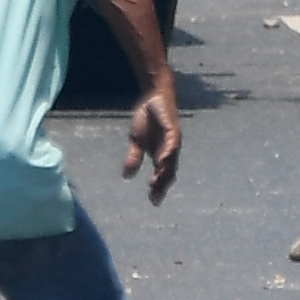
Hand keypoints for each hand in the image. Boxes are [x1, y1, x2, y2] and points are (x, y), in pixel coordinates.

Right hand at [124, 87, 181, 203]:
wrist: (154, 98)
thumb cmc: (148, 119)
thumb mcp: (136, 140)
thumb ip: (134, 157)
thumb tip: (126, 176)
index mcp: (161, 154)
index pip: (162, 175)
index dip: (159, 188)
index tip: (153, 202)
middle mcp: (170, 150)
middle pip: (169, 172)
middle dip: (163, 185)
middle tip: (155, 197)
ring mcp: (173, 140)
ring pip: (171, 161)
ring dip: (165, 172)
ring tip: (157, 183)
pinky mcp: (172, 129)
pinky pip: (172, 144)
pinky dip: (168, 153)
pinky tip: (162, 161)